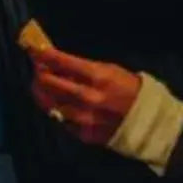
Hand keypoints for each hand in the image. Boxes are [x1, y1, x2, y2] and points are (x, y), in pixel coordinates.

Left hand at [25, 39, 141, 144]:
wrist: (149, 120)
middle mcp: (88, 98)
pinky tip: (58, 103)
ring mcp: (84, 118)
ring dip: (42, 93)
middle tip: (37, 69)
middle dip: (39, 73)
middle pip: (49, 83)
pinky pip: (61, 120)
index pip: (61, 62)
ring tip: (42, 86)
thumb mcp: (109, 70)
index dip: (43, 54)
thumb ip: (81, 68)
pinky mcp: (84, 134)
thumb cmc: (129, 88)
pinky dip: (56, 110)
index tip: (33, 48)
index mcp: (97, 77)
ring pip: (50, 104)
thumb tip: (56, 63)